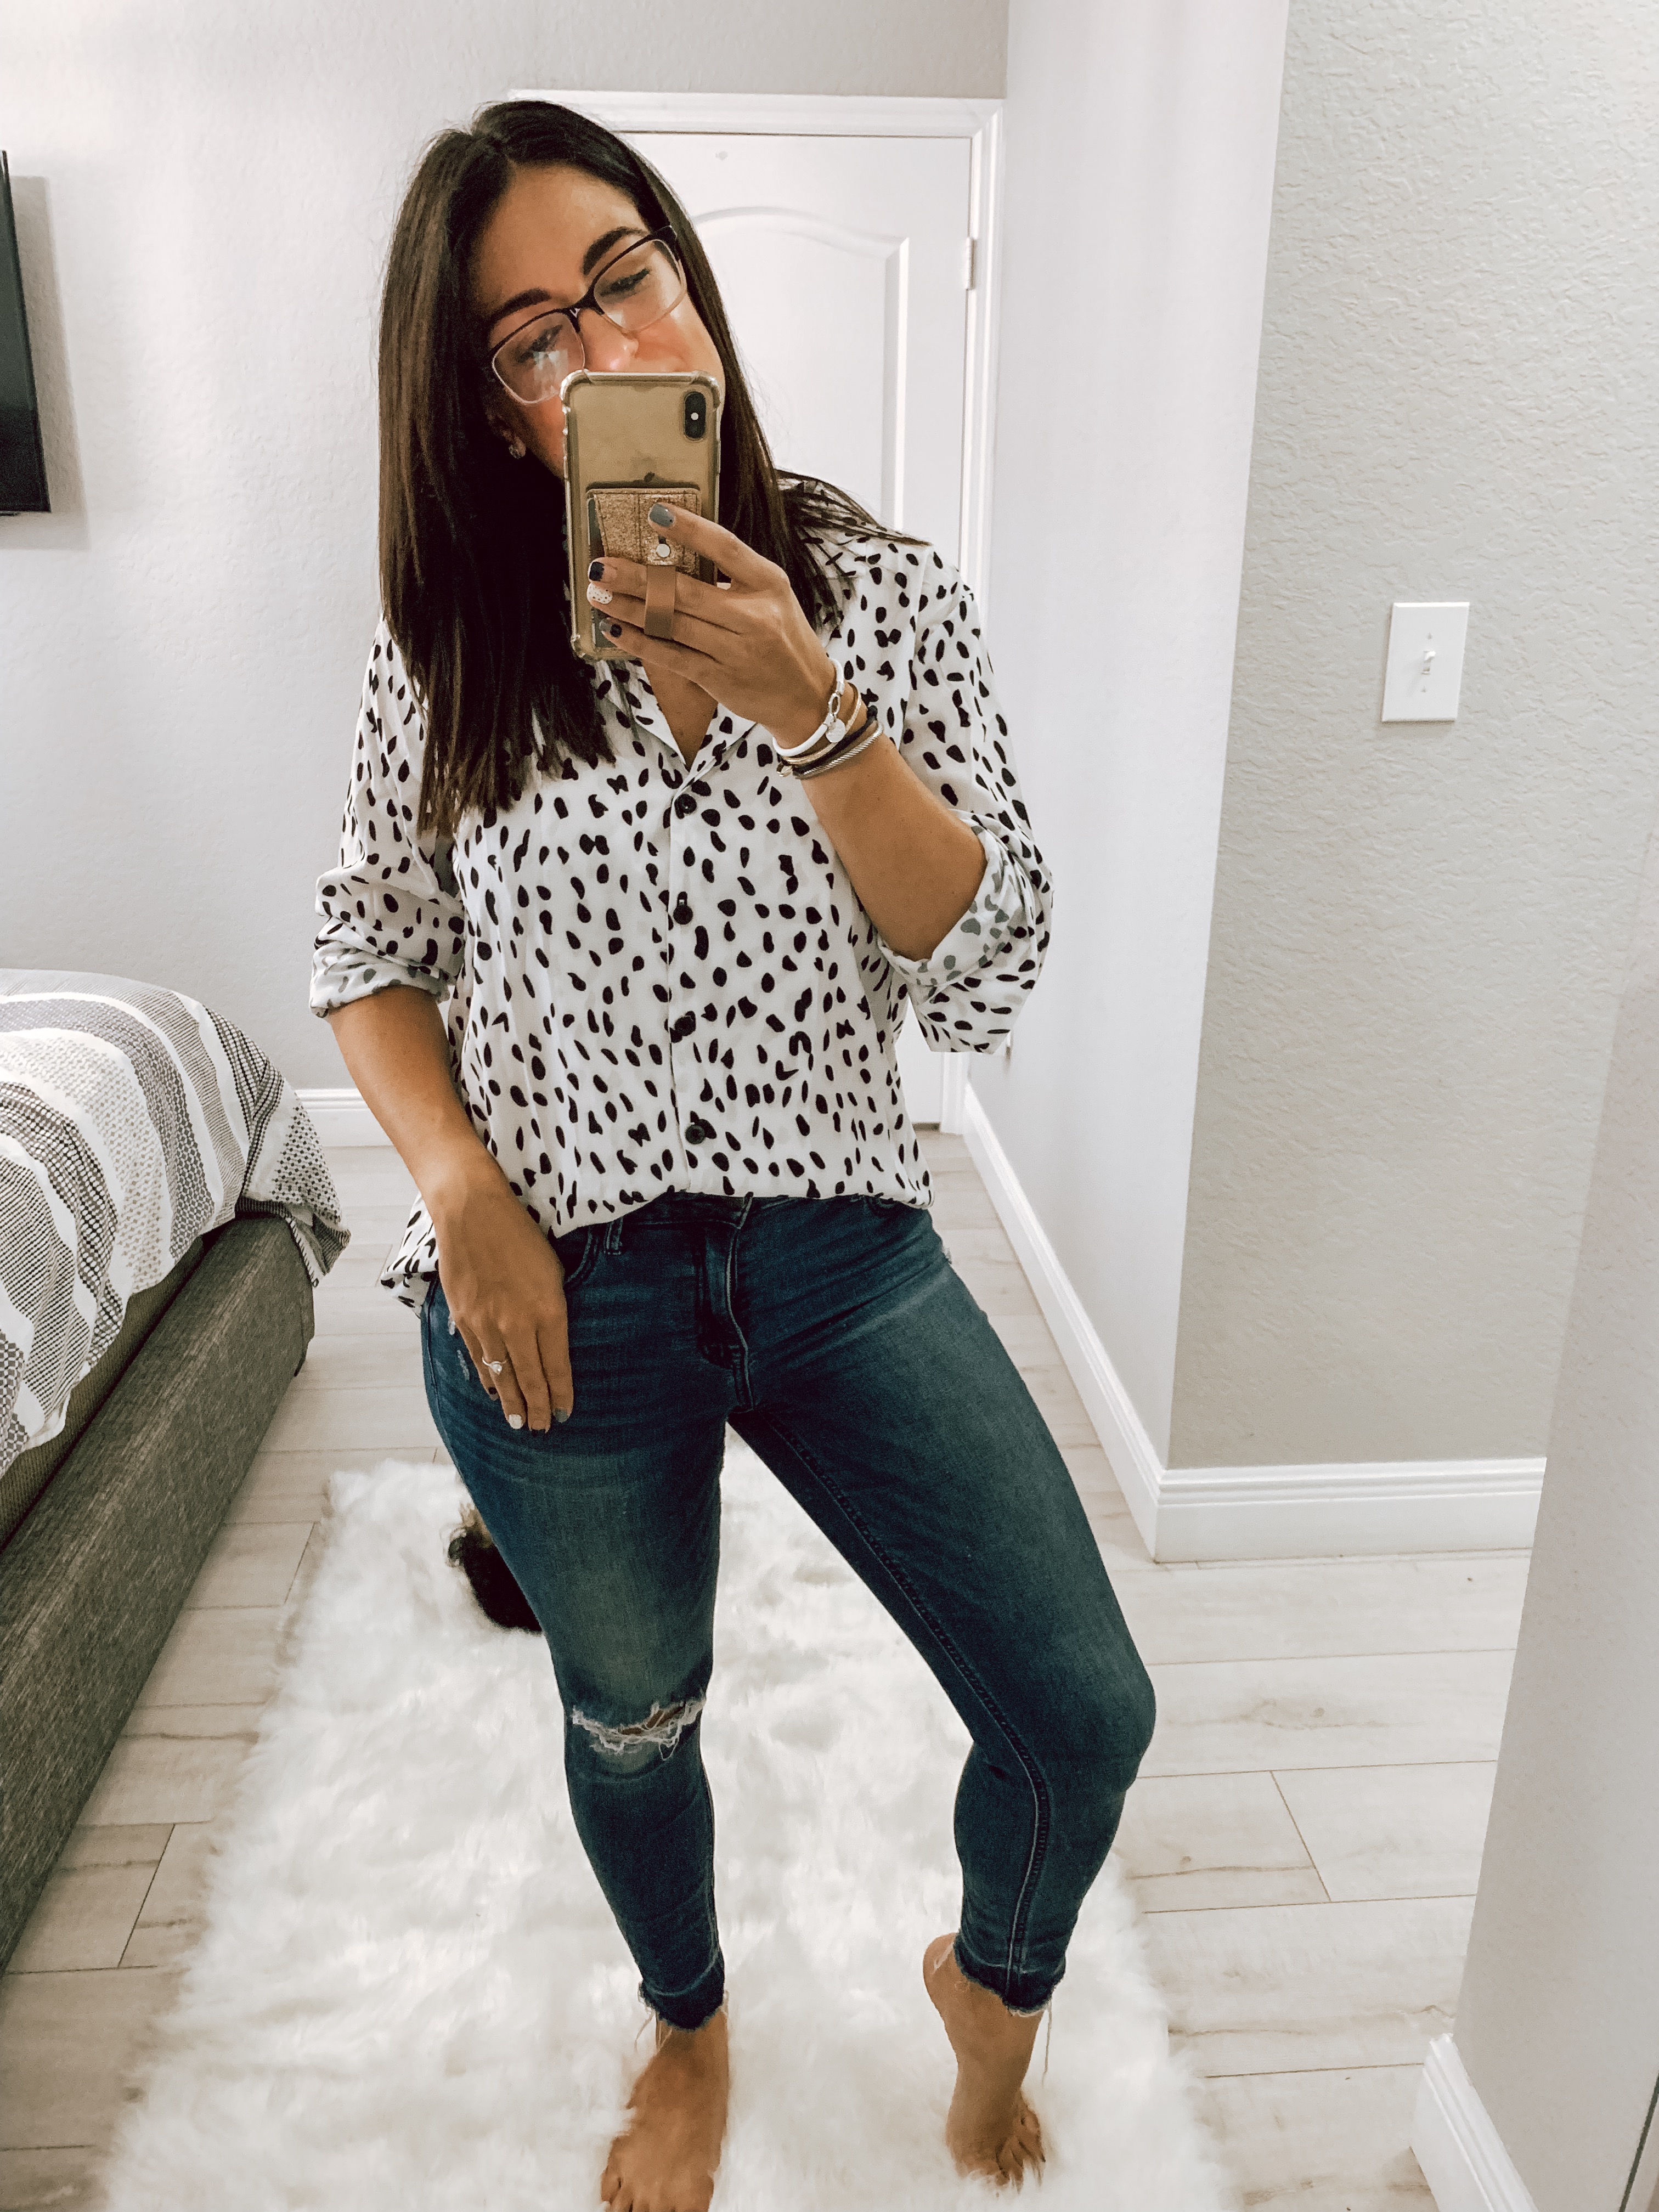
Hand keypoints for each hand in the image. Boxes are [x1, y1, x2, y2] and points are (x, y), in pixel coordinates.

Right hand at [426, 1156, 573, 1430]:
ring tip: (519, 1422)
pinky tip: (494, 1391)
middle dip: (537, 1407)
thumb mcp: (552, 1270)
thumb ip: (552, 1309)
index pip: (557, 1365)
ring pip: (502, 1374)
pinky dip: (488, 1377)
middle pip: (529, 1377)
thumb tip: (550, 1339)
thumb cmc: (520, 1235)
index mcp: (548, 1310)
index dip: (561, 1393)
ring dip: (511, 1401)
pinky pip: (478, 1357)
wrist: (472, 1212)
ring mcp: (486, 1323)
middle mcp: (517, 1323)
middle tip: (543, 1430)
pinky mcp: (463, 1317)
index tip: (566, 1413)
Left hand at [587, 504, 837, 746]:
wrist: (805, 696)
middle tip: (601, 564)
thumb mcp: (772, 597)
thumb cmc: (782, 640)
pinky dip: (640, 642)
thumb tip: (675, 553)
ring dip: (629, 608)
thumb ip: (734, 577)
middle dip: (636, 577)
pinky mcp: (719, 678)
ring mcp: (735, 650)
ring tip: (599, 594)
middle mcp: (754, 616)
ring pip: (671, 624)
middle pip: (685, 591)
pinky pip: (671, 656)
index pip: (725, 547)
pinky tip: (616, 629)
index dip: (688, 529)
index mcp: (769, 583)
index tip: (654, 513)